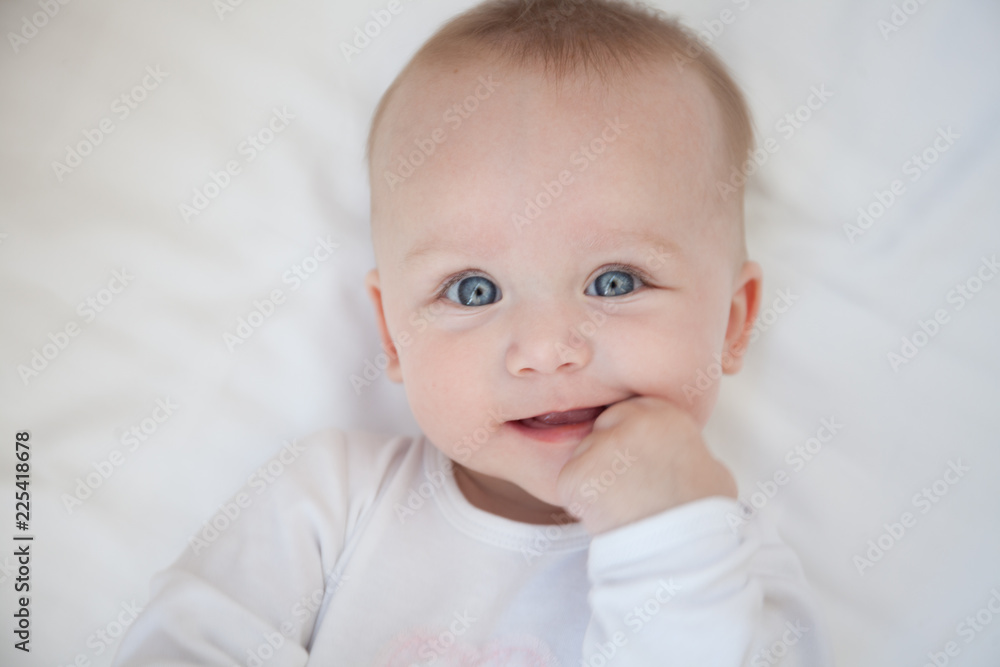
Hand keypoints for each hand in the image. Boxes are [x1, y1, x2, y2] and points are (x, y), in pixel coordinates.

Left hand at [555, 396, 736, 534]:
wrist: (686, 549)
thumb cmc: (702, 516)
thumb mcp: (709, 468)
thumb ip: (680, 450)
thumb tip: (672, 457)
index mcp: (667, 414)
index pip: (627, 413)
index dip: (626, 442)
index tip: (631, 465)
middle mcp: (634, 420)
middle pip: (601, 431)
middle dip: (606, 460)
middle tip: (622, 491)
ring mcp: (604, 445)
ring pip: (583, 457)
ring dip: (593, 482)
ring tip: (620, 509)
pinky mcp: (579, 473)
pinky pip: (568, 485)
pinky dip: (579, 504)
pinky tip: (606, 517)